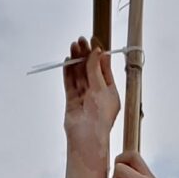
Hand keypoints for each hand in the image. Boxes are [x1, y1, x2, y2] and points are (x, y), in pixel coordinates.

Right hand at [63, 37, 119, 159]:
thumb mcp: (102, 88)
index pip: (104, 69)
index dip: (99, 54)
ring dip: (76, 60)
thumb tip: (96, 51)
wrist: (87, 137)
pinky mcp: (72, 102)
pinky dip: (68, 72)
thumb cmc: (100, 117)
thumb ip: (96, 69)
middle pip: (90, 70)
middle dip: (85, 55)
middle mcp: (97, 94)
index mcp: (110, 92)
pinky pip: (70, 83)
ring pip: (79, 75)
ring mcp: (84, 98)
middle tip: (80, 41)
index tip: (94, 40)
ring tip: (73, 46)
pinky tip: (67, 61)